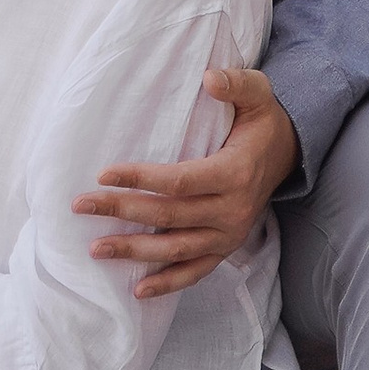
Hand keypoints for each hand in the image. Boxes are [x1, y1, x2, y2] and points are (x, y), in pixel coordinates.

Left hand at [75, 69, 298, 298]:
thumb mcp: (258, 93)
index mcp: (234, 174)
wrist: (288, 156)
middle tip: (80, 206)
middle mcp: (232, 211)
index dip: (141, 179)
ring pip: (176, 249)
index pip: (180, 182)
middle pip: (168, 216)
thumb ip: (237, 84)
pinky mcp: (225, 248)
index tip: (103, 174)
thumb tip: (210, 78)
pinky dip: (167, 283)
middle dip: (121, 211)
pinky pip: (195, 271)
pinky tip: (137, 290)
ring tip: (95, 249)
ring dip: (134, 251)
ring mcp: (229, 235)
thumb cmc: (262, 122)